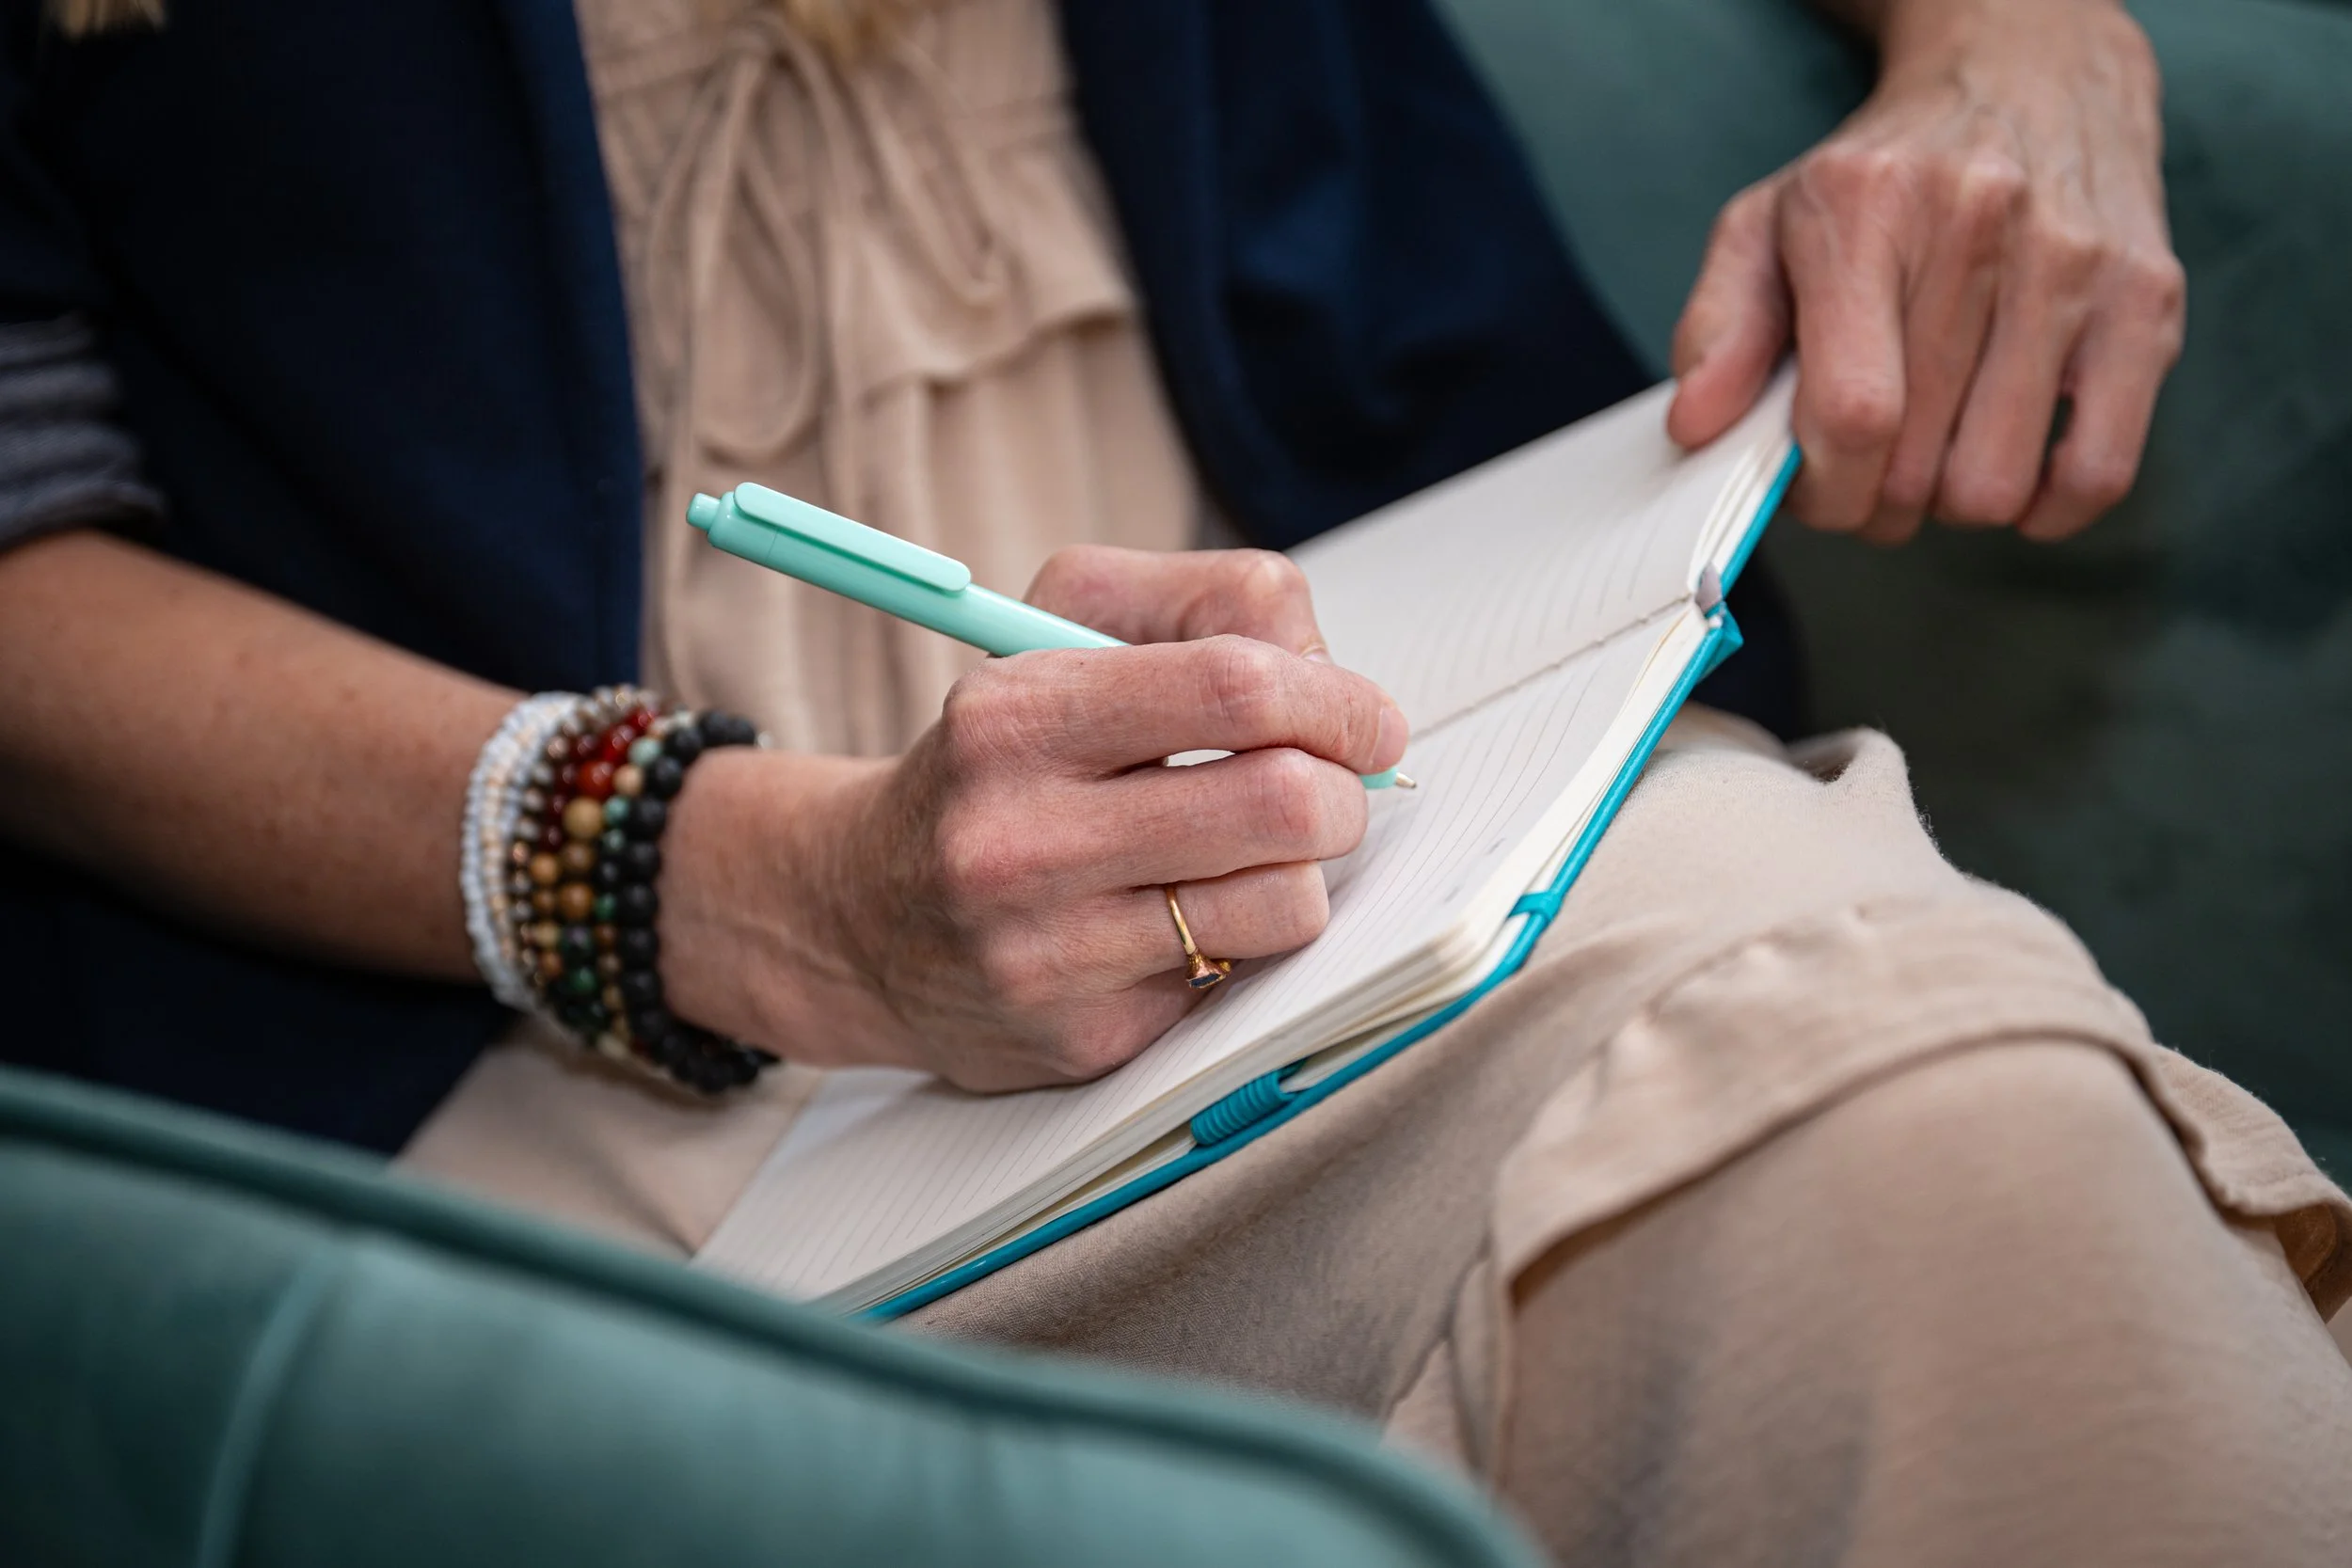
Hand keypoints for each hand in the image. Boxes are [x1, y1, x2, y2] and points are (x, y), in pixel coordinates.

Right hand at [659, 548, 1408, 1090]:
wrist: (857, 918)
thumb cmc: (994, 763)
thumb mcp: (1059, 629)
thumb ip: (1206, 608)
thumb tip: (1329, 671)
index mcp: (1015, 716)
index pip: (1238, 684)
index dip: (1339, 700)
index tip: (1367, 720)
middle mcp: (1019, 837)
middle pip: (1283, 801)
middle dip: (1343, 792)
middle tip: (1330, 791)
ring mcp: (1049, 951)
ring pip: (1285, 906)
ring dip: (1303, 874)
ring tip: (1253, 855)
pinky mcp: (1083, 1039)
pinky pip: (1240, 981)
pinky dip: (1242, 942)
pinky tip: (1186, 920)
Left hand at [1666, 0, 2184, 542]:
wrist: (2025, 74)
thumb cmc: (1882, 176)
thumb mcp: (1767, 224)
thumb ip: (1717, 328)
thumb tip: (1694, 426)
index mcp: (1865, 208)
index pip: (1852, 413)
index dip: (1822, 488)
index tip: (1810, 483)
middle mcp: (1977, 225)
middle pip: (1917, 466)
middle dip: (1873, 500)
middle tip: (1866, 463)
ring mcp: (2074, 262)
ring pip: (1996, 484)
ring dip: (1950, 504)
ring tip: (1933, 453)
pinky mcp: (2147, 298)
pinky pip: (2099, 471)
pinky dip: (2045, 507)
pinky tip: (2011, 471)